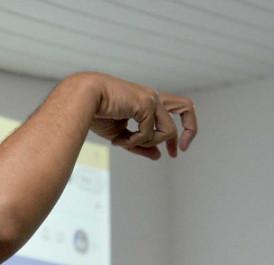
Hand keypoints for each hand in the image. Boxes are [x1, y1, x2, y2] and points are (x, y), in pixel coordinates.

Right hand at [80, 72, 196, 159]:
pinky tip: (117, 140)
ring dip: (147, 143)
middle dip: (189, 131)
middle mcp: (153, 98)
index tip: (175, 151)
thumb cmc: (97, 114)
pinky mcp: (146, 104)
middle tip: (177, 153)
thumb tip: (159, 156)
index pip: (175, 112)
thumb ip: (141, 144)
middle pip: (187, 108)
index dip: (181, 131)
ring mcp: (151, 99)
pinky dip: (133, 142)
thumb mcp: (122, 135)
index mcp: (147, 102)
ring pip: (167, 131)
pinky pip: (149, 134)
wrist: (83, 99)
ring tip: (124, 143)